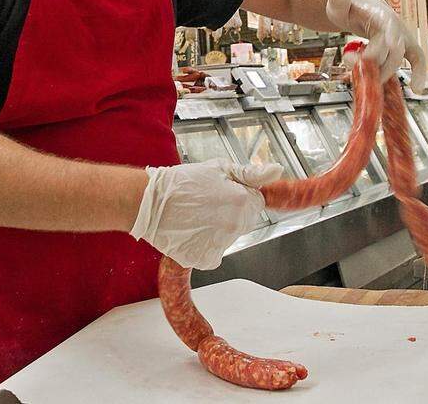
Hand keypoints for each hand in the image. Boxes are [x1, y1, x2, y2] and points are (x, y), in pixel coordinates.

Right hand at [128, 159, 282, 270]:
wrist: (150, 202)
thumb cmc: (182, 183)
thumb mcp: (218, 168)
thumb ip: (251, 173)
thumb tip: (277, 170)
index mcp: (243, 202)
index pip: (255, 203)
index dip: (239, 195)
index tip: (220, 192)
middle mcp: (236, 226)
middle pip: (243, 221)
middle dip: (230, 212)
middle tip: (205, 203)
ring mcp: (222, 245)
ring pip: (227, 237)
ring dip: (216, 229)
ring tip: (194, 215)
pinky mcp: (206, 258)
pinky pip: (212, 253)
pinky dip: (203, 245)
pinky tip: (190, 231)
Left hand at [326, 0, 426, 91]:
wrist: (361, 7)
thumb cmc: (350, 6)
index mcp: (379, 14)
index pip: (387, 26)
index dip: (389, 38)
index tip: (388, 47)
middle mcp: (394, 25)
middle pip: (392, 48)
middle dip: (375, 63)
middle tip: (352, 66)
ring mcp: (401, 36)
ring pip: (400, 58)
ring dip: (383, 73)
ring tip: (363, 80)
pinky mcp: (404, 47)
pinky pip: (417, 61)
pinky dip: (420, 74)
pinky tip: (417, 88)